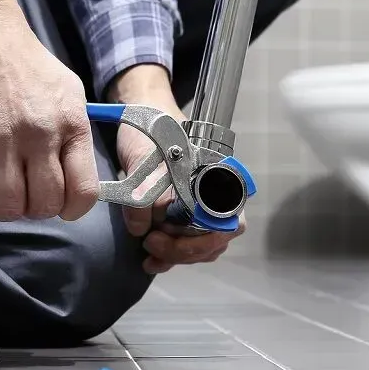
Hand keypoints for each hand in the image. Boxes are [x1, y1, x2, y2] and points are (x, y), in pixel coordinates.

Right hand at [0, 0, 98, 225]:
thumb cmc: (26, 61)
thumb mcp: (68, 91)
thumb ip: (74, 134)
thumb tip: (76, 178)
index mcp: (72, 124)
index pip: (84, 192)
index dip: (72, 210)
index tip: (59, 204)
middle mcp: (41, 133)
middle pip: (46, 204)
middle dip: (36, 210)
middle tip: (24, 195)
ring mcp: (2, 137)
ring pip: (11, 206)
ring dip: (5, 210)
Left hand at [108, 66, 244, 274]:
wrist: (145, 112)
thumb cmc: (153, 127)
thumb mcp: (144, 153)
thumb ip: (144, 188)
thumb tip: (142, 227)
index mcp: (219, 177)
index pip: (227, 221)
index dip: (200, 237)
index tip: (168, 234)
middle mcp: (217, 194)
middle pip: (215, 239)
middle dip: (184, 250)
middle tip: (151, 244)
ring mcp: (203, 206)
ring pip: (203, 246)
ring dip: (177, 256)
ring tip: (150, 255)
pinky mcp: (186, 214)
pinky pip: (188, 243)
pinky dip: (172, 255)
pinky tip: (152, 257)